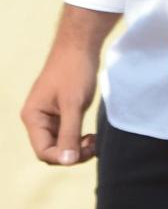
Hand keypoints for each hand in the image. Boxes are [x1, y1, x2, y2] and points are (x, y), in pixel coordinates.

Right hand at [21, 48, 98, 165]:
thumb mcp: (73, 104)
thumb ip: (69, 133)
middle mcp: (37, 120)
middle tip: (94, 144)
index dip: (64, 157)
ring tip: (94, 140)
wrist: (80, 47)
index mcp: (33, 117)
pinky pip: (67, 135)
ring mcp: (49, 117)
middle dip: (72, 153)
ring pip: (61, 145)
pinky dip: (79, 139)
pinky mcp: (61, 113)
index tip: (86, 150)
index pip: (43, 151)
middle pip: (52, 151)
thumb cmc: (74, 71)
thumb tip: (67, 161)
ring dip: (77, 147)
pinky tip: (91, 136)